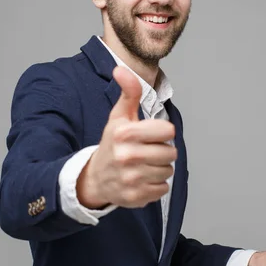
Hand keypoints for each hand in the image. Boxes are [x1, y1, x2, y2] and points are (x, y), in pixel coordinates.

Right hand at [76, 66, 176, 208]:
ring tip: (143, 165)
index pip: (167, 130)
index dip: (162, 132)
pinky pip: (163, 188)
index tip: (151, 134)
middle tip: (146, 151)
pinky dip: (156, 185)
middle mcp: (126, 156)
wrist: (95, 178)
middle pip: (170, 153)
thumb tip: (120, 69)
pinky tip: (142, 179)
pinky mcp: (136, 196)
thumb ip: (128, 92)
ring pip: (168, 171)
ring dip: (159, 168)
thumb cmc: (112, 144)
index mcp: (124, 133)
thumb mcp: (119, 116)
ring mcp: (131, 178)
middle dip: (162, 151)